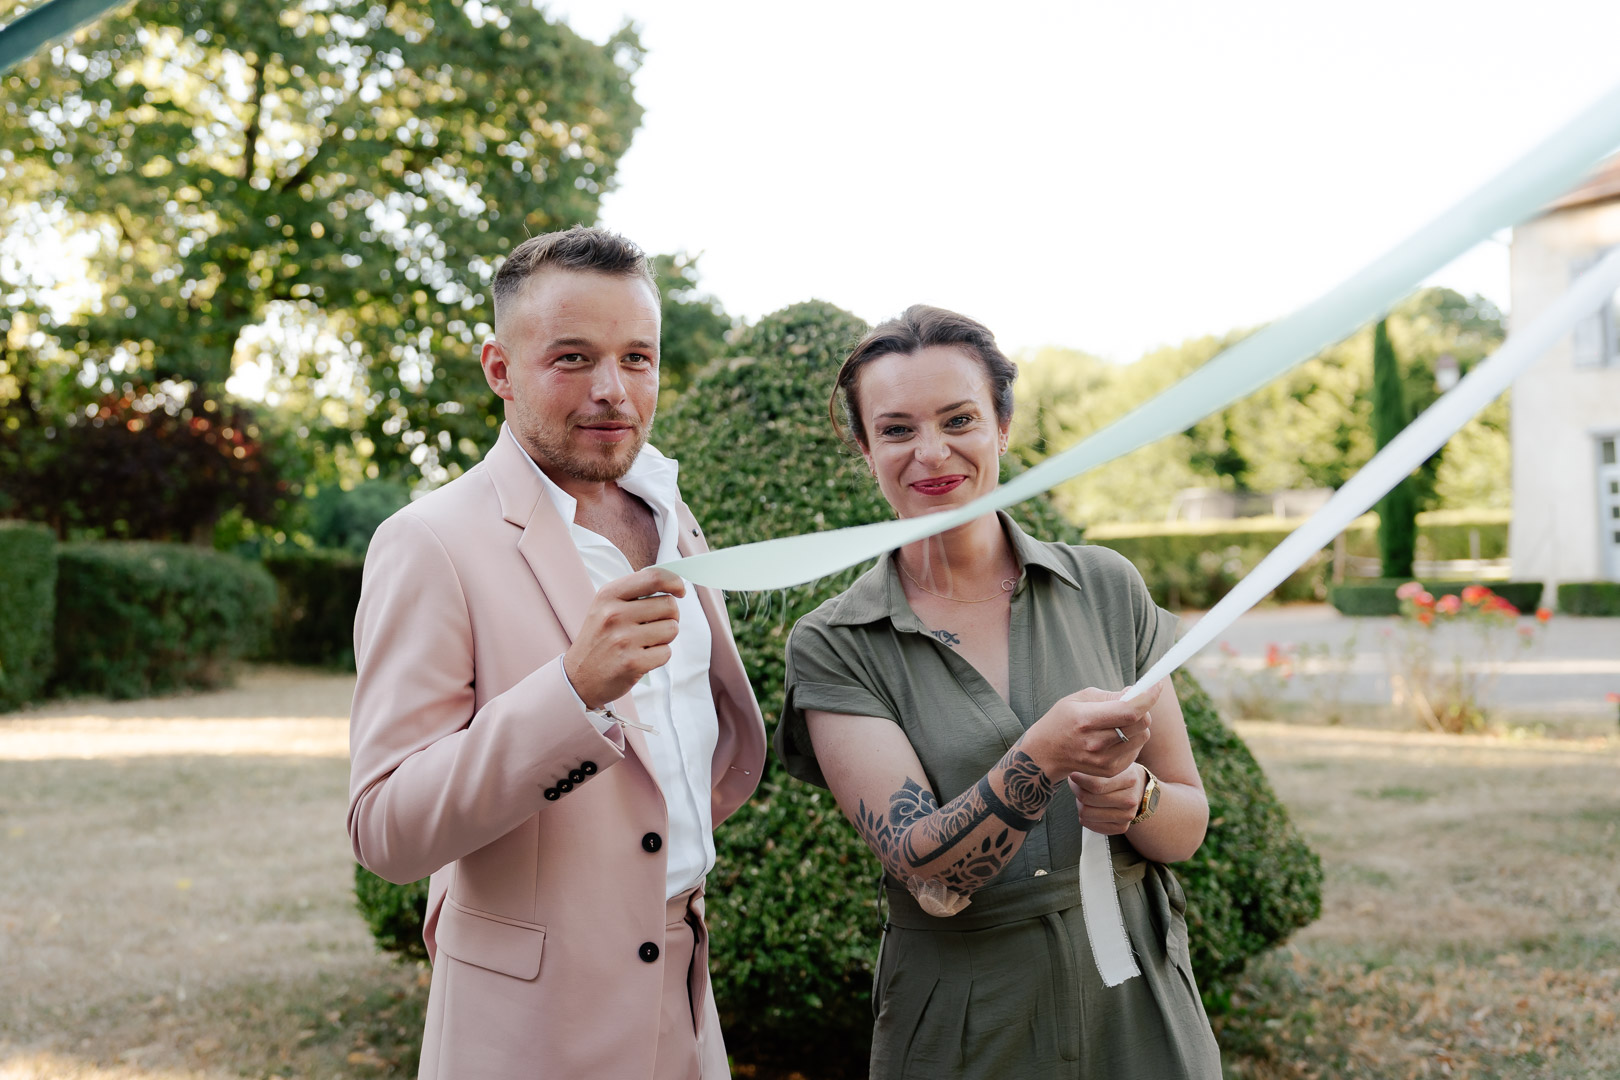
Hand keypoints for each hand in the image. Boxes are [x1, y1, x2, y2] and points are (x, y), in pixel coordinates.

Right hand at [562, 567, 685, 709]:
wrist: (578, 678)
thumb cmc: (599, 640)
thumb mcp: (605, 607)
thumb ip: (634, 593)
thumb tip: (672, 584)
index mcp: (609, 595)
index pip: (653, 578)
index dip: (674, 582)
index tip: (679, 590)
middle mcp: (615, 614)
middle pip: (669, 605)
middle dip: (670, 616)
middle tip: (655, 626)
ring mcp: (623, 639)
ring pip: (672, 629)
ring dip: (664, 638)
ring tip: (645, 643)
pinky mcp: (632, 662)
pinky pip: (666, 653)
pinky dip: (659, 656)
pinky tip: (642, 657)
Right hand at [1022, 681, 1161, 782]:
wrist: (1045, 754)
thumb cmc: (1063, 720)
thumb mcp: (1079, 699)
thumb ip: (1110, 696)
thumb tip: (1137, 693)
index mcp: (1085, 720)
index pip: (1129, 711)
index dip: (1148, 696)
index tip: (1156, 684)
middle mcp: (1096, 743)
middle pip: (1141, 723)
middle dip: (1143, 708)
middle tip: (1132, 703)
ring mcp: (1104, 760)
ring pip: (1143, 736)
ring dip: (1138, 725)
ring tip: (1119, 722)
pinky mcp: (1110, 770)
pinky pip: (1137, 749)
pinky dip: (1133, 739)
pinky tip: (1115, 737)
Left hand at [1069, 764, 1147, 834]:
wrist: (1134, 787)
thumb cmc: (1117, 773)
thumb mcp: (1109, 763)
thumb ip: (1094, 765)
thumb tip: (1073, 764)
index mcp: (1129, 779)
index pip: (1095, 785)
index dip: (1078, 780)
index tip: (1073, 775)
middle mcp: (1130, 800)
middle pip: (1088, 799)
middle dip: (1077, 790)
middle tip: (1077, 784)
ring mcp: (1127, 815)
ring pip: (1086, 813)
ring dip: (1080, 803)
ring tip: (1085, 795)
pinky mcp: (1121, 828)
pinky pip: (1091, 825)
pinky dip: (1084, 817)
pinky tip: (1089, 807)